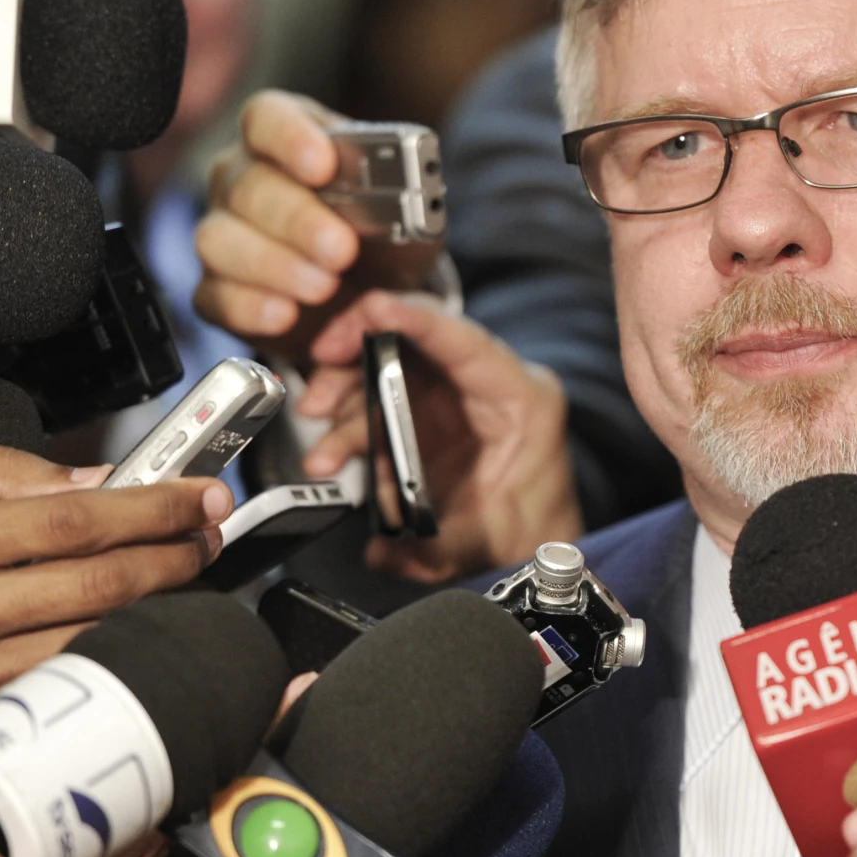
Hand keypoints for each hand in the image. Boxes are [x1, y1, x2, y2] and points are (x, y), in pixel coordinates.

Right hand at [195, 92, 438, 362]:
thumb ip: (400, 196)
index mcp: (288, 138)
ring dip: (274, 265)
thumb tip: (408, 206)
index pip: (268, 118)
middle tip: (342, 249)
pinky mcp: (216, 290)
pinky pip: (215, 296)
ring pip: (220, 239)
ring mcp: (223, 232)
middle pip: (248, 183)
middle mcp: (243, 178)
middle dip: (296, 218)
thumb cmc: (382, 232)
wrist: (371, 288)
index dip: (289, 136)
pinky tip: (286, 314)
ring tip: (325, 287)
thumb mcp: (403, 208)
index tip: (322, 164)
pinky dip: (251, 307)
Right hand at [295, 289, 578, 581]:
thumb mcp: (491, 541)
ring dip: (344, 405)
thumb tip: (384, 548)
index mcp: (524, 399)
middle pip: (413, 346)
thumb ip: (439, 547)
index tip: (373, 309)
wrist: (539, 545)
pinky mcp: (429, 413)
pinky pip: (381, 401)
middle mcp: (488, 386)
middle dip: (355, 362)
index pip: (467, 343)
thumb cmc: (533, 530)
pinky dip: (351, 424)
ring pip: (388, 371)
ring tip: (323, 455)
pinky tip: (334, 454)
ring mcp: (455, 396)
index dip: (417, 319)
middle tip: (318, 394)